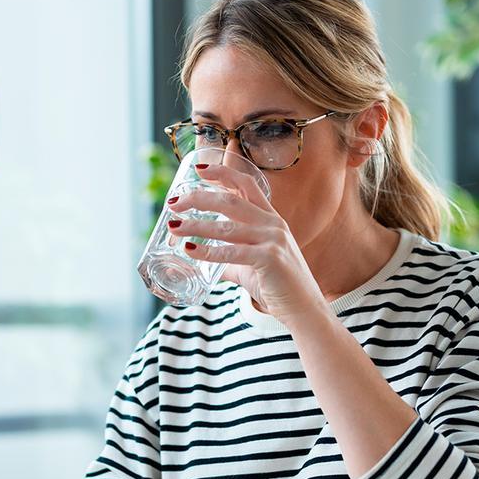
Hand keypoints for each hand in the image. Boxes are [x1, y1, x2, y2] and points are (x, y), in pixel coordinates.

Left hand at [166, 163, 330, 325]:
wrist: (303, 308)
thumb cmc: (278, 285)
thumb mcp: (251, 265)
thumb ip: (228, 259)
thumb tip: (199, 257)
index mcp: (271, 218)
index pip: (246, 184)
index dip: (222, 173)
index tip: (198, 169)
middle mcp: (273, 224)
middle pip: (231, 201)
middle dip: (199, 198)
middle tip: (174, 202)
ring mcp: (273, 240)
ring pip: (227, 226)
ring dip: (196, 225)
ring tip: (174, 226)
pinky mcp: (269, 259)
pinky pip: (232, 253)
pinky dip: (208, 252)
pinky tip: (190, 250)